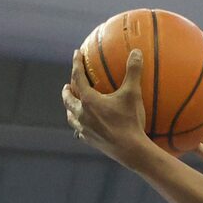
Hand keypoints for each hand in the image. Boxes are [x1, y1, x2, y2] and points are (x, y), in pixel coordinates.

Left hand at [64, 48, 156, 162]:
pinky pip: (80, 132)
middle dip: (67, 91)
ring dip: (70, 110)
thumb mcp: (133, 93)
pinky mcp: (90, 141)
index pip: (78, 78)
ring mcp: (84, 129)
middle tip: (67, 86)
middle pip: (68, 100)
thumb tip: (136, 52)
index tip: (76, 54)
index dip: (76, 64)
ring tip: (72, 106)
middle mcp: (82, 114)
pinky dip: (79, 127)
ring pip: (71, 117)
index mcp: (88, 100)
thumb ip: (133, 71)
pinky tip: (83, 129)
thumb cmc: (130, 120)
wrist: (130, 150)